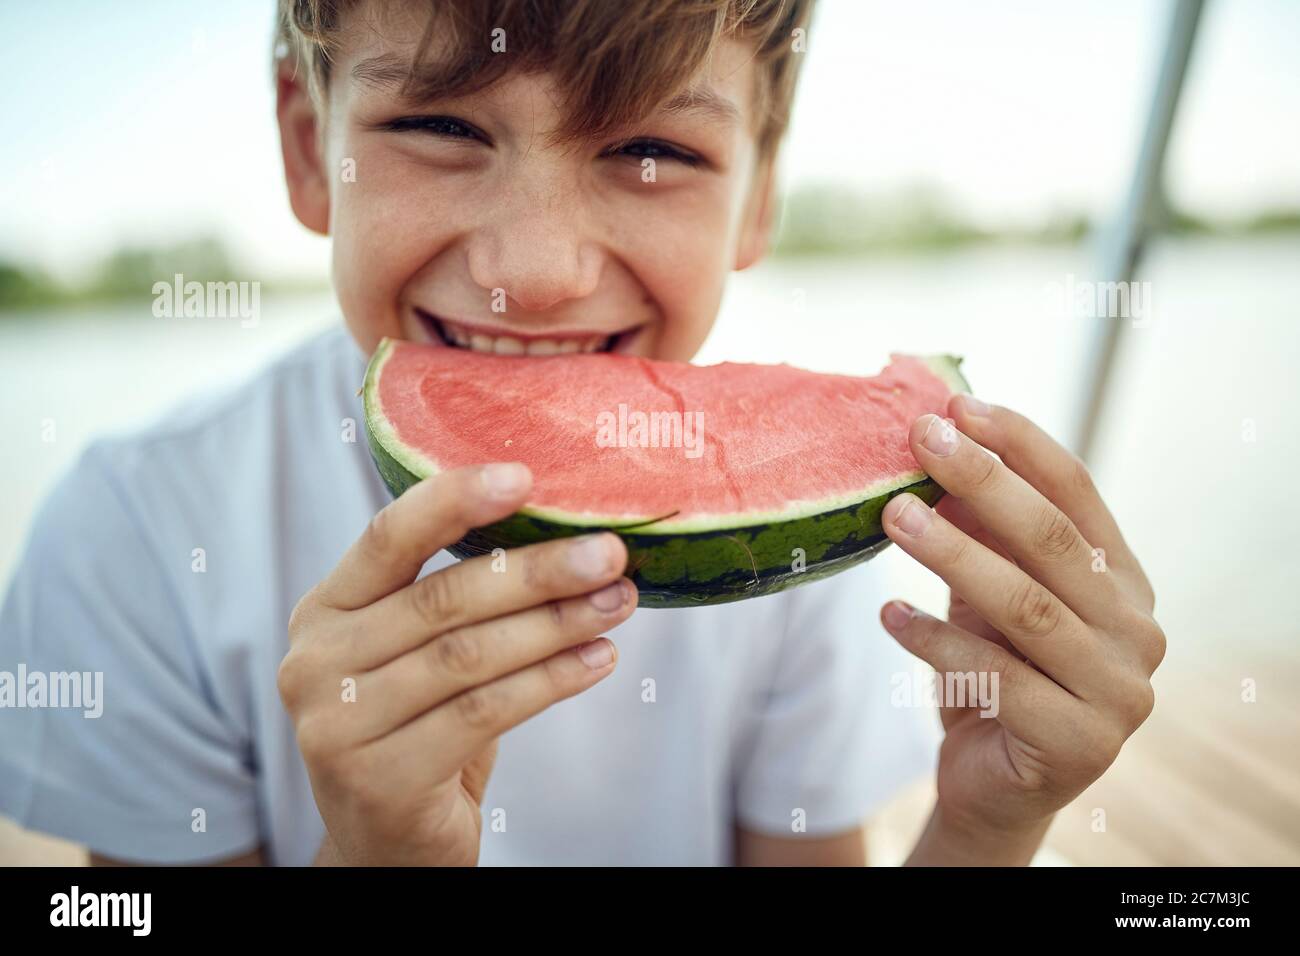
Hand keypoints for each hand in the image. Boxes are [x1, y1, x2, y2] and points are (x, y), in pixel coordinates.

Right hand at [278, 463, 635, 865]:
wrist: (388, 841)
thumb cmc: (418, 726)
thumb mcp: (417, 652)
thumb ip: (455, 596)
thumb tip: (566, 531)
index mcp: (325, 610)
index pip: (389, 537)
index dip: (456, 500)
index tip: (527, 475)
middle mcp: (316, 662)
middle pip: (443, 599)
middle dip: (537, 571)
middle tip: (609, 553)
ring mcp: (339, 726)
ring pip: (470, 656)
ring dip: (557, 624)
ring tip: (618, 603)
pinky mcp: (380, 779)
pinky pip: (484, 713)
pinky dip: (551, 681)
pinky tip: (598, 660)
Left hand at [879, 395, 1163, 847]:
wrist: (995, 787)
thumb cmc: (993, 672)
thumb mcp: (987, 594)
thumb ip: (981, 534)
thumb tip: (936, 446)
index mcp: (1125, 581)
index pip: (1079, 494)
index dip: (1022, 444)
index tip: (961, 404)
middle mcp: (1138, 631)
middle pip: (1056, 542)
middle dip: (985, 482)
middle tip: (922, 440)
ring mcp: (1118, 692)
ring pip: (1027, 606)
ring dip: (953, 554)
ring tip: (892, 517)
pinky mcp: (1079, 744)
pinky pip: (996, 678)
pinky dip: (935, 641)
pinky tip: (890, 613)